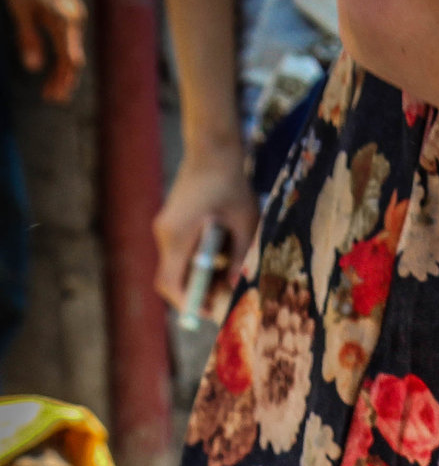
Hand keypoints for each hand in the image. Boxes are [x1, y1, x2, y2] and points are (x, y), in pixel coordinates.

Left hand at [4, 0, 82, 101]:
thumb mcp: (19, 8)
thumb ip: (27, 37)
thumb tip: (32, 67)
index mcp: (64, 23)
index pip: (70, 62)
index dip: (63, 82)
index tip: (54, 99)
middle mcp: (74, 21)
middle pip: (74, 58)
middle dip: (63, 80)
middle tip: (52, 98)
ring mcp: (74, 14)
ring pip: (72, 48)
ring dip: (63, 69)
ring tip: (52, 84)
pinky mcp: (69, 9)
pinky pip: (70, 38)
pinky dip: (63, 54)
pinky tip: (55, 60)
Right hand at [153, 150, 259, 314]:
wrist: (213, 151)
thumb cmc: (232, 186)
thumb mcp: (245, 225)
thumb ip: (240, 258)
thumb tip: (235, 287)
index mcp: (177, 235)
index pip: (171, 283)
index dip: (188, 304)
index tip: (210, 315)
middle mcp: (165, 233)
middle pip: (173, 278)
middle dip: (199, 294)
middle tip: (228, 303)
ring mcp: (167, 228)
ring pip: (179, 266)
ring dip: (202, 279)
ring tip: (232, 282)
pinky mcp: (173, 223)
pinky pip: (183, 253)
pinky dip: (202, 263)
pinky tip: (226, 261)